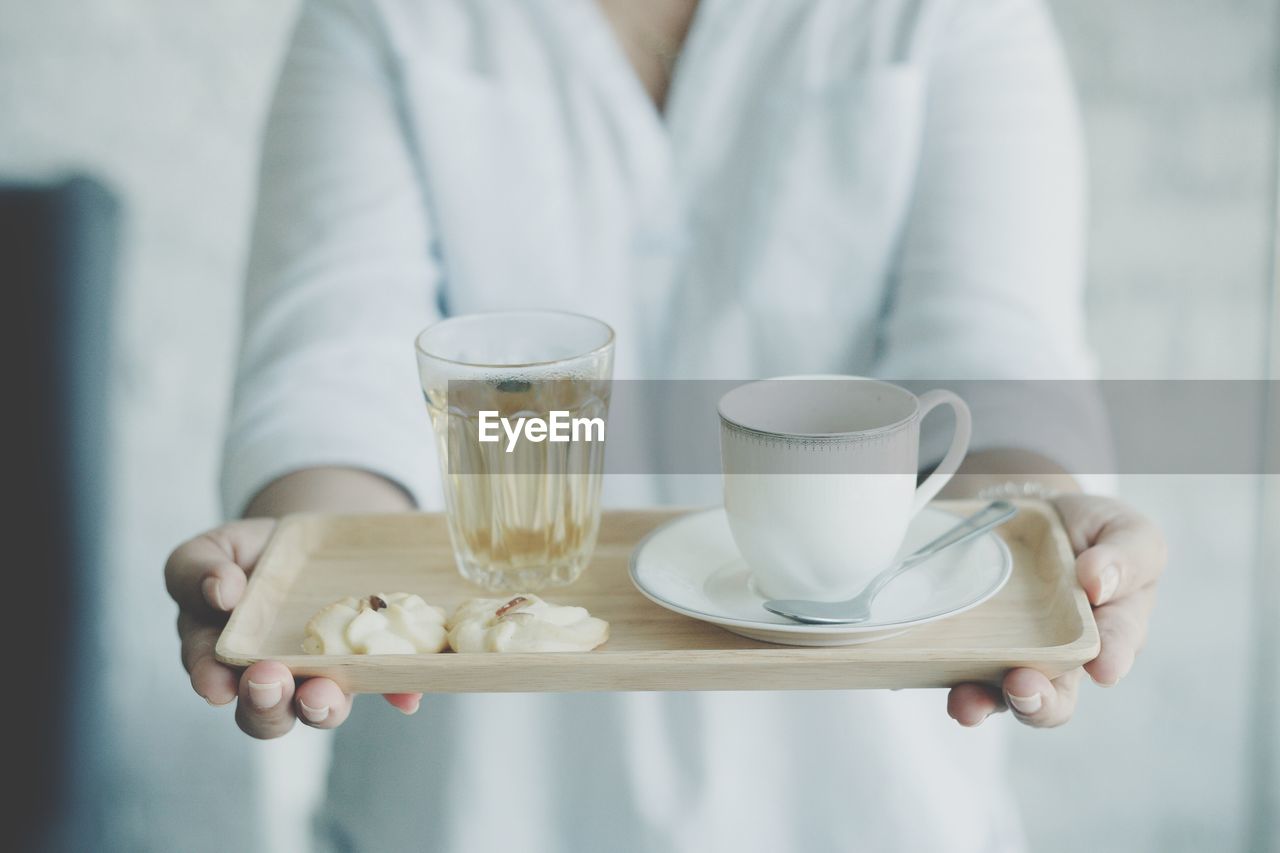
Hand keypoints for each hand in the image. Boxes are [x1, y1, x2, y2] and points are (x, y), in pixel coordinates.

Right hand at [165, 519, 421, 738]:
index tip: (218, 684)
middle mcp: (274, 677)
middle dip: (268, 704)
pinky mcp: (366, 663)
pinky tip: (406, 694)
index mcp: (223, 655)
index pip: (214, 678)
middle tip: (273, 681)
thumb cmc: (248, 556)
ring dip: (323, 707)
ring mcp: (323, 674)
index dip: (214, 684)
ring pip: (321, 707)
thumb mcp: (214, 550)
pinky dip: (395, 691)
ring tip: (325, 695)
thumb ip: (198, 569)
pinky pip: (384, 683)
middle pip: (266, 710)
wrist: (308, 542)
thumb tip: (219, 591)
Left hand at [947, 494, 1165, 727]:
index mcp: (1113, 629)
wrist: (1034, 517)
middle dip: (1040, 701)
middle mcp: (1065, 658)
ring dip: (986, 702)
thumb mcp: (1123, 529)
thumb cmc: (1089, 532)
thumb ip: (1126, 555)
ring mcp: (1018, 658)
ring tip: (968, 704)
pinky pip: (964, 676)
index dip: (1111, 659)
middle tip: (1024, 686)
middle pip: (1058, 695)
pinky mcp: (978, 652)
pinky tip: (942, 686)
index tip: (1103, 667)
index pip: (1116, 647)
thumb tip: (1097, 582)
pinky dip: (952, 685)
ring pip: (1006, 697)